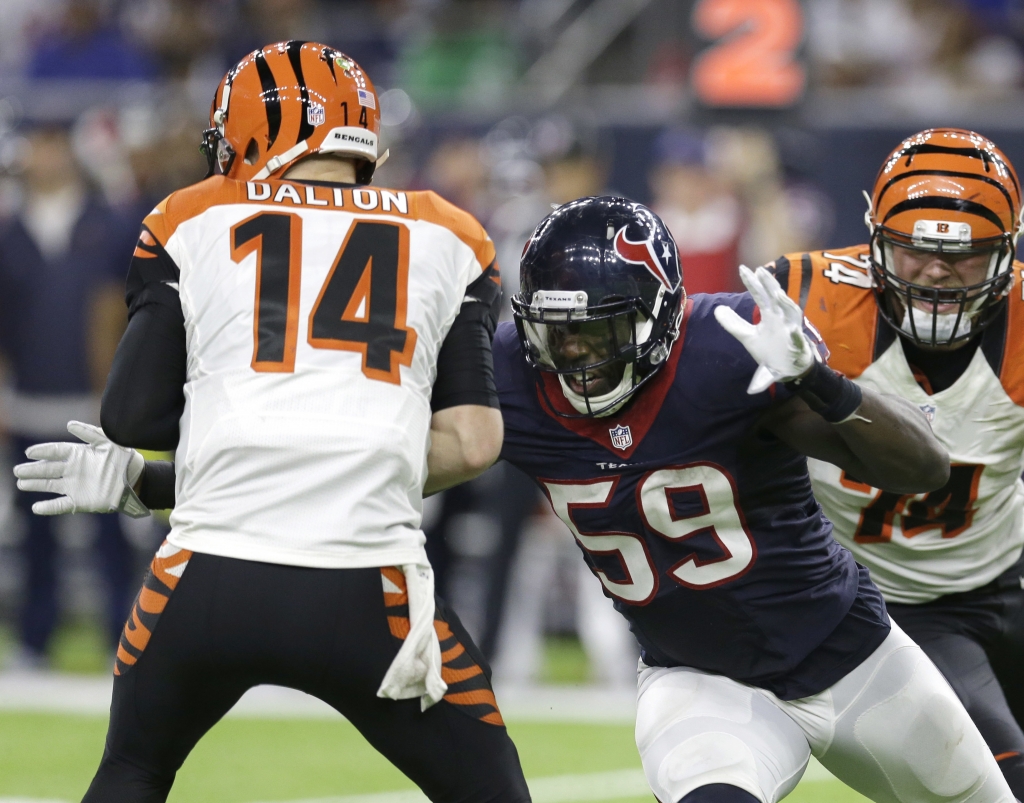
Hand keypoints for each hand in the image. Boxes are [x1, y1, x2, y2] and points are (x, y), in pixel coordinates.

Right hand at [13, 421, 147, 516]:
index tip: (30, 453)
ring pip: (50, 485)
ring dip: (35, 485)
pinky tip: (36, 507)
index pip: (56, 451)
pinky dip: (49, 507)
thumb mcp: (110, 442)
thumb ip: (90, 433)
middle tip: (17, 470)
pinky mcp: (80, 501)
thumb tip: (69, 424)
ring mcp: (75, 486)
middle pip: (48, 469)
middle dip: (32, 469)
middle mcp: (74, 470)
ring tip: (21, 483)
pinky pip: (61, 505)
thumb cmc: (125, 459)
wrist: (138, 480)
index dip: (43, 451)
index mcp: (79, 454)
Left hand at [714, 265, 817, 394]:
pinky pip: (798, 338)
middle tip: (760, 271)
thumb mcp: (748, 336)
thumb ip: (734, 323)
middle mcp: (781, 317)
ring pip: (791, 312)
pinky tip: (792, 330)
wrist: (785, 369)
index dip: (752, 282)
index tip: (742, 269)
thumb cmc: (769, 350)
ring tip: (777, 294)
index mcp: (770, 314)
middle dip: (770, 284)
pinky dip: (796, 334)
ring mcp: (791, 329)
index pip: (760, 295)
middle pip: (776, 297)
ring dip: (785, 303)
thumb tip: (718, 309)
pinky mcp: (798, 344)